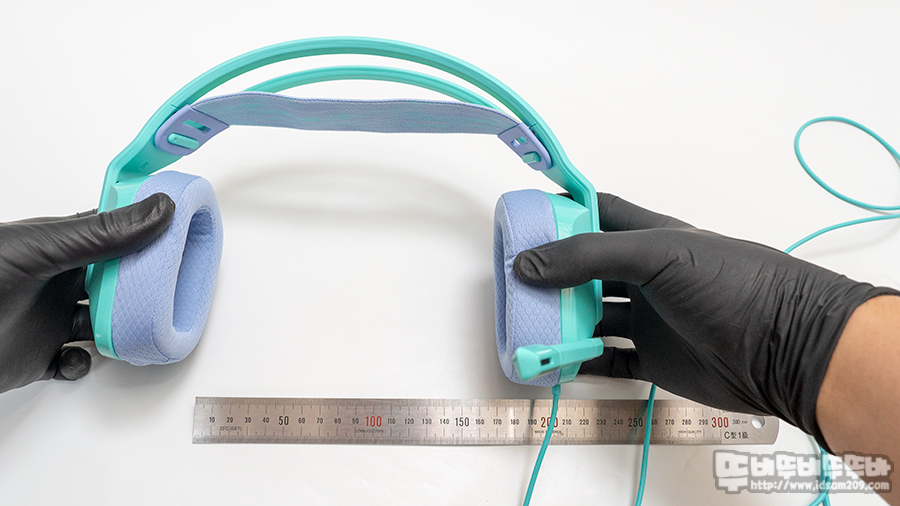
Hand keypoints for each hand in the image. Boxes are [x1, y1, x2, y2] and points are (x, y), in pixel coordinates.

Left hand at [0, 194, 174, 393]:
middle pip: (110, 282)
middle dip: (137, 288)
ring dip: (117, 329)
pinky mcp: (39, 358)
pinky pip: (73, 362)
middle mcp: (55, 282)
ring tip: (131, 330)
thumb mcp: (43, 249)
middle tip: (161, 290)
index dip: (141, 234)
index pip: (109, 234)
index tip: (174, 235)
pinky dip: (83, 365)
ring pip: (99, 324)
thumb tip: (160, 209)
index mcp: (56, 247)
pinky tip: (78, 358)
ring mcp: (48, 320)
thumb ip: (103, 233)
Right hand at [513, 193, 896, 449]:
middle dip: (551, 274)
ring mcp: (650, 319)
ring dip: (563, 321)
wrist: (784, 350)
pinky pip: (608, 362)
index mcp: (651, 237)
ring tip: (526, 324)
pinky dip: (581, 363)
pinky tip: (556, 363)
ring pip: (593, 317)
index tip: (526, 216)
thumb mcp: (658, 254)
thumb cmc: (730, 285)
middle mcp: (647, 276)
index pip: (599, 213)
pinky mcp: (654, 359)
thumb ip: (589, 255)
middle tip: (513, 281)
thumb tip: (527, 264)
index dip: (564, 211)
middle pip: (586, 270)